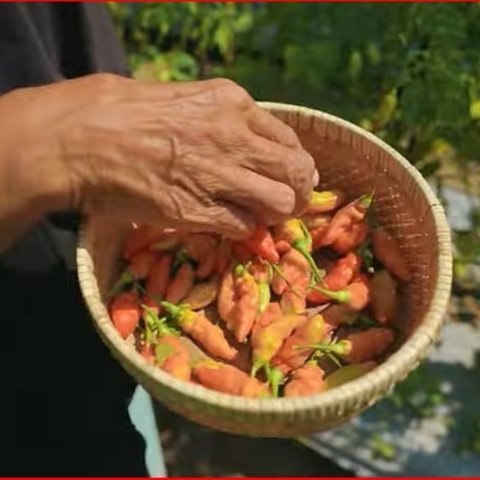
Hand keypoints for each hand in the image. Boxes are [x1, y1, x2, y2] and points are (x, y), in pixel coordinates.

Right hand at [1, 74, 317, 238]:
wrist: (77, 140)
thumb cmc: (119, 113)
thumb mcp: (180, 98)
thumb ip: (219, 119)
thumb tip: (244, 142)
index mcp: (230, 102)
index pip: (288, 139)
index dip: (293, 163)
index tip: (286, 176)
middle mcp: (234, 136)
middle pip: (297, 171)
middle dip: (299, 190)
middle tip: (288, 202)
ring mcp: (218, 174)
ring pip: (281, 202)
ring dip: (275, 213)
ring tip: (260, 216)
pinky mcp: (198, 210)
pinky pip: (244, 226)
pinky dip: (243, 230)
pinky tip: (228, 224)